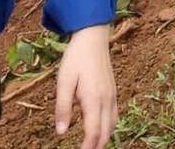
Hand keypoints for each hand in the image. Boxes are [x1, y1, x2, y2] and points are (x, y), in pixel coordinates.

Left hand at [54, 24, 116, 148]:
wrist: (93, 37)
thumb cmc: (76, 58)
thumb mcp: (64, 81)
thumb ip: (63, 108)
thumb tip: (61, 132)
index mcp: (93, 99)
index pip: (93, 133)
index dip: (87, 148)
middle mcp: (106, 100)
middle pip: (105, 133)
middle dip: (96, 146)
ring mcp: (112, 96)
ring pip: (112, 126)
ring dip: (103, 139)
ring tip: (92, 146)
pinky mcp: (113, 91)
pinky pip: (114, 116)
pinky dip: (108, 128)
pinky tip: (101, 129)